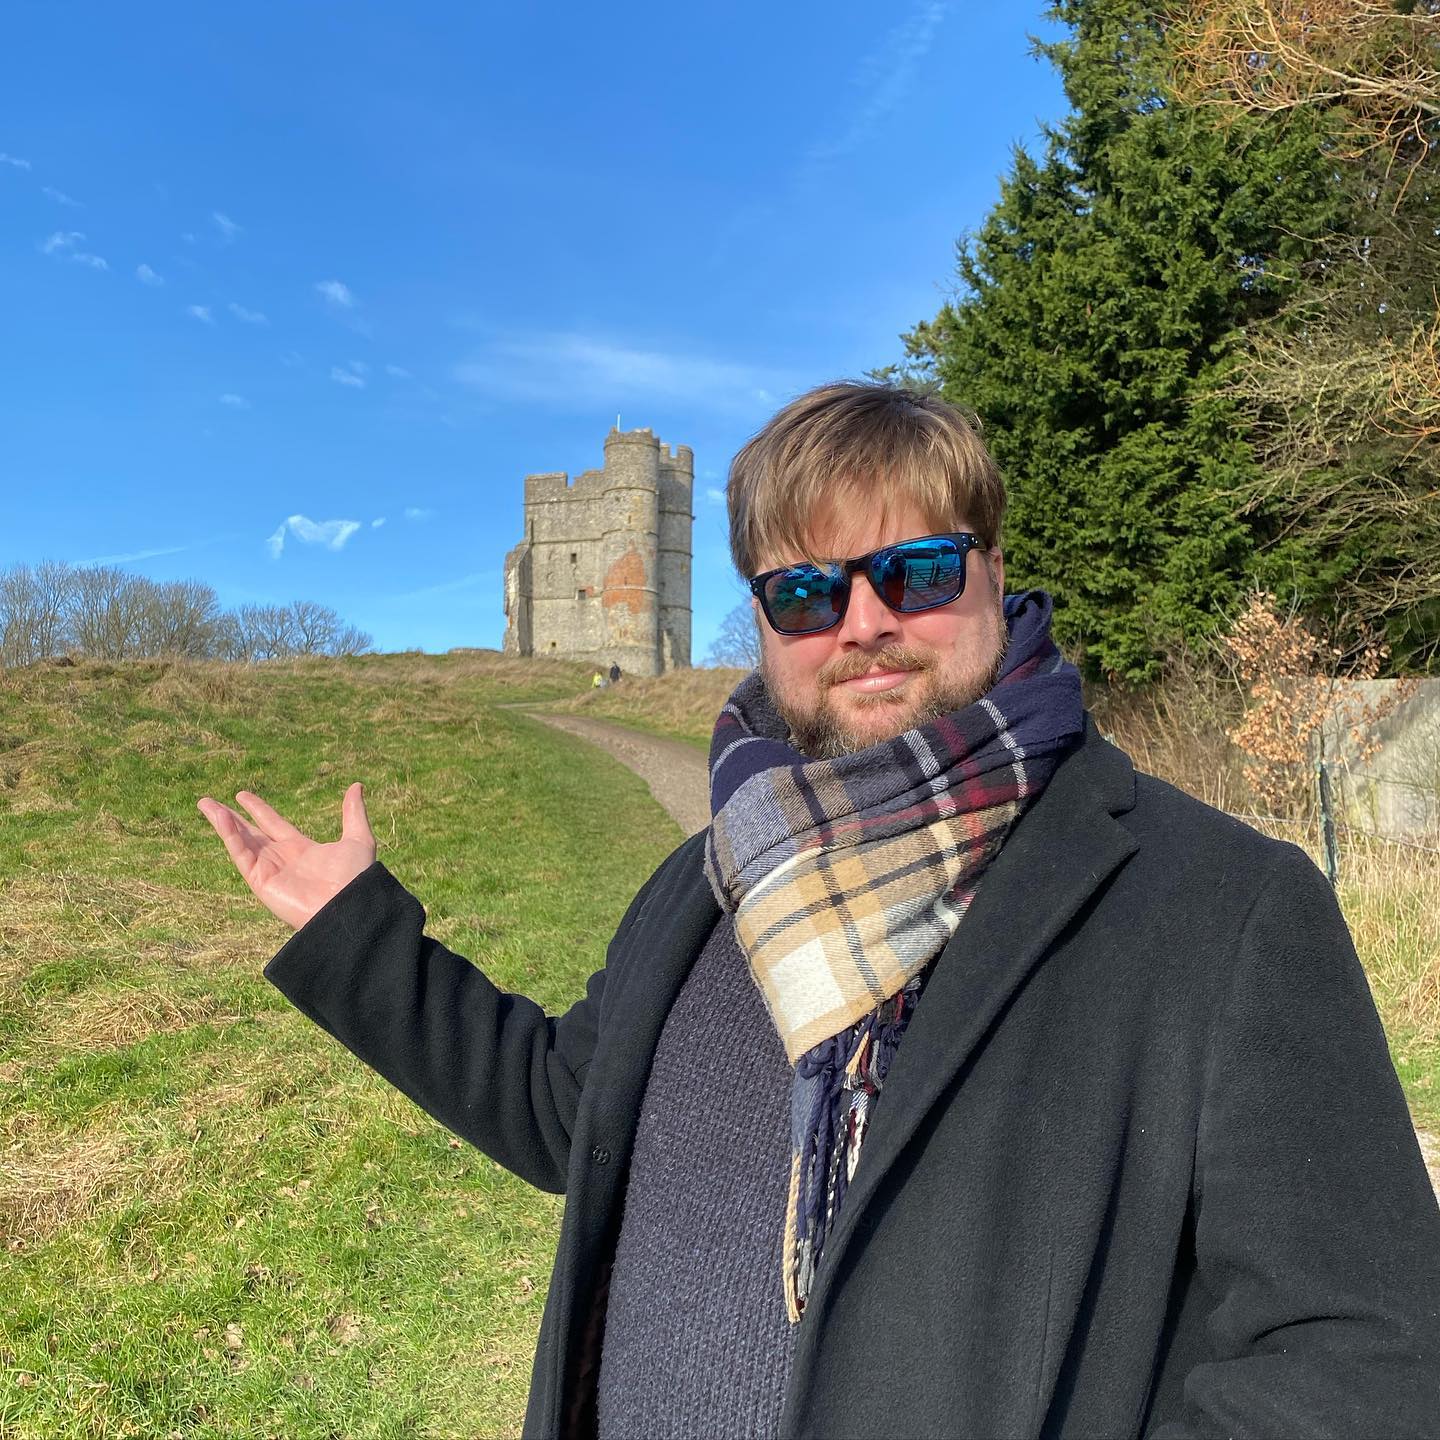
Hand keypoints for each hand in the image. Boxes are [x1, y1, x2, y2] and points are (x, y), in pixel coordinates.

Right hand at [197, 783, 377, 930]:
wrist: (349, 906)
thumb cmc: (356, 877)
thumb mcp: (358, 838)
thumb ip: (353, 813)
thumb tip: (356, 785)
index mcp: (301, 849)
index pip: (273, 824)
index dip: (257, 809)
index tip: (241, 795)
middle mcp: (282, 859)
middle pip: (250, 833)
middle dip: (230, 818)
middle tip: (208, 802)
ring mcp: (269, 870)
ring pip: (240, 841)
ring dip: (222, 823)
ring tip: (205, 804)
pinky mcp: (260, 881)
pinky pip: (241, 854)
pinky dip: (229, 836)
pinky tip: (220, 818)